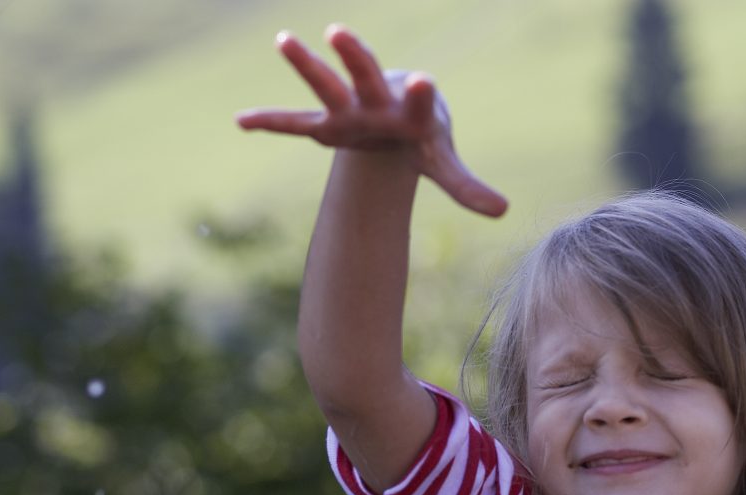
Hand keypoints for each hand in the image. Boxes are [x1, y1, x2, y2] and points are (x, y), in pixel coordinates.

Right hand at [235, 25, 507, 216]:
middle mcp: (376, 101)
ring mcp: (347, 110)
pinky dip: (270, 122)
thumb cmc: (421, 137)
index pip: (418, 101)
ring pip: (325, 85)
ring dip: (306, 64)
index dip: (419, 93)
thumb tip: (503, 211)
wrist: (397, 118)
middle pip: (364, 75)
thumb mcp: (442, 163)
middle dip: (355, 56)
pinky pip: (294, 123)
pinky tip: (242, 121)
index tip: (420, 79)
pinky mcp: (326, 124)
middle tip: (340, 32)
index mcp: (410, 111)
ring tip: (285, 39)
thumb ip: (466, 186)